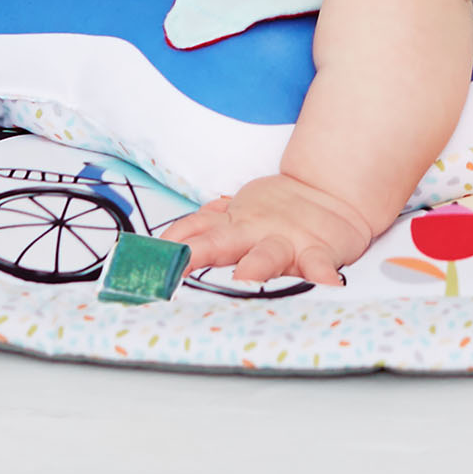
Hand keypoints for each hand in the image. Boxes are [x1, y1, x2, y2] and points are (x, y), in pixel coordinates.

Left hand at [162, 174, 378, 287]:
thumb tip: (163, 243)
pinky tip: (326, 281)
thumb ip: (204, 227)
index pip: (193, 231)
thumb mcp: (236, 215)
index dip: (168, 245)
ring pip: (267, 254)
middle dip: (197, 254)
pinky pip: (319, 264)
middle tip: (177, 267)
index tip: (143, 263)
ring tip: (245, 277)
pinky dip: (322, 272)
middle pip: (220, 242)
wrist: (329, 192)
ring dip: (256, 265)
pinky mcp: (317, 251)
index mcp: (231, 226)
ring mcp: (285, 241)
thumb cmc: (277, 212)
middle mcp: (253, 233)